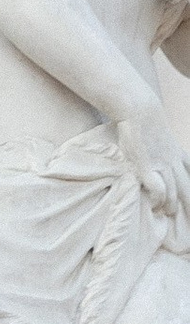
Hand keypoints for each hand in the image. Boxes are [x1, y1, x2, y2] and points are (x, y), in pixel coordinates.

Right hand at [117, 99, 189, 234]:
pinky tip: (156, 205)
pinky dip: (159, 198)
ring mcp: (162, 164)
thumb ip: (162, 149)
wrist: (139, 111)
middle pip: (188, 187)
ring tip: (169, 213)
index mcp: (177, 154)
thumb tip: (157, 154)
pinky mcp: (147, 166)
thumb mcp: (160, 137)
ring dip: (172, 204)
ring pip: (174, 190)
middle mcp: (173, 161)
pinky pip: (158, 188)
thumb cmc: (145, 122)